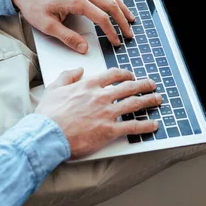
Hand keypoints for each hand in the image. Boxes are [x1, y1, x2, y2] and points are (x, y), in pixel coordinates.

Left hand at [12, 0, 134, 53]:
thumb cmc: (34, 6)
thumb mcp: (47, 26)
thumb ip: (68, 38)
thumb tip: (84, 48)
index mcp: (75, 1)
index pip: (101, 18)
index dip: (111, 32)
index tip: (117, 42)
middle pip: (111, 4)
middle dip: (122, 20)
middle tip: (129, 33)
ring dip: (122, 7)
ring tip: (130, 19)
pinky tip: (116, 5)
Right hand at [35, 67, 161, 157]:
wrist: (47, 135)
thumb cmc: (48, 115)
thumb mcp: (54, 88)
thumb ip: (67, 76)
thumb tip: (78, 70)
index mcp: (89, 85)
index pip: (113, 75)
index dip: (125, 74)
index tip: (131, 76)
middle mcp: (101, 97)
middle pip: (129, 87)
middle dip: (143, 84)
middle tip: (152, 84)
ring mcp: (106, 113)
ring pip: (134, 103)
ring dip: (149, 100)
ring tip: (158, 99)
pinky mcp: (109, 131)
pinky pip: (132, 127)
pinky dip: (145, 125)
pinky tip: (154, 124)